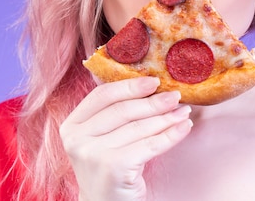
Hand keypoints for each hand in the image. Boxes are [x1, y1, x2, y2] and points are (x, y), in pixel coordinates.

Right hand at [59, 76, 192, 200]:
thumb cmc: (109, 172)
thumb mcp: (101, 141)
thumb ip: (113, 116)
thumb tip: (151, 88)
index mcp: (71, 126)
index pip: (102, 96)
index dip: (129, 86)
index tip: (154, 81)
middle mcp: (77, 139)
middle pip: (122, 110)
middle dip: (153, 102)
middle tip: (176, 96)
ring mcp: (93, 154)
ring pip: (138, 128)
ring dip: (166, 118)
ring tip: (184, 112)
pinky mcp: (113, 167)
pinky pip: (149, 145)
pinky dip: (170, 135)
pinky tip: (184, 128)